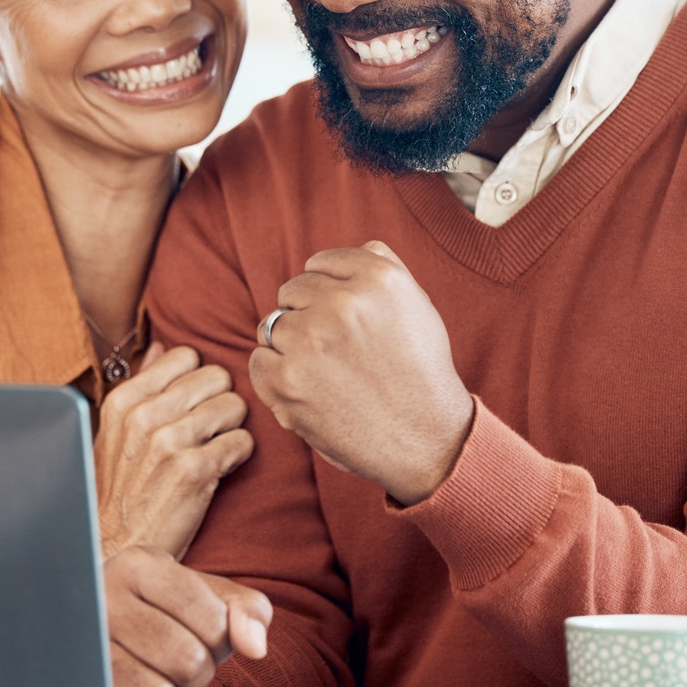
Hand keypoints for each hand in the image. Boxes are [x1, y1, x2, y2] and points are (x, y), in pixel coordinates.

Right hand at [94, 343, 251, 561]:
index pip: (186, 357)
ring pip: (235, 405)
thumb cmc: (121, 490)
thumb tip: (161, 347)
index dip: (198, 381)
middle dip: (219, 401)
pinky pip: (243, 441)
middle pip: (216, 377)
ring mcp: (169, 442)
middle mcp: (144, 416)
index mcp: (124, 401)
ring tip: (213, 449)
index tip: (191, 405)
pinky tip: (219, 469)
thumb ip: (142, 385)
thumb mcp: (117, 432)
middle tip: (208, 430)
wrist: (116, 549)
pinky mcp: (196, 471)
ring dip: (231, 429)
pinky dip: (239, 455)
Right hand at [105, 546, 270, 686]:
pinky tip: (133, 686)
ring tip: (158, 668)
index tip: (208, 629)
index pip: (213, 621)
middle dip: (201, 668)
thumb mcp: (208, 591)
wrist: (96, 619)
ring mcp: (82, 646)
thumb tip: (256, 647)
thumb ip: (247, 609)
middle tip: (183, 654)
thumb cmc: (164, 605)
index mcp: (140, 565)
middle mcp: (103, 600)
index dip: (222, 637)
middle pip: (189, 661)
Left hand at [249, 241, 473, 506]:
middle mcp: (343, 302)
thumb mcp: (417, 305)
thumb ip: (384, 267)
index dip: (328, 293)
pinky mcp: (288, 379)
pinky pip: (258, 361)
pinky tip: (306, 390)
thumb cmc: (420, 372)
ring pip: (272, 325)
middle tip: (336, 352)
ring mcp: (312, 340)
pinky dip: (275, 376)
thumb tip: (357, 246)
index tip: (343, 320)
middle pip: (292, 291)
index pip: (319, 263)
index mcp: (377, 276)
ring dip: (290, 348)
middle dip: (307, 317)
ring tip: (325, 374)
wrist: (427, 440)